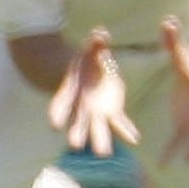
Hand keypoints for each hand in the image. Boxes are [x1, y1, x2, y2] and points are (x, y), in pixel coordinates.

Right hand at [48, 29, 140, 156]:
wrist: (93, 72)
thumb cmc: (87, 59)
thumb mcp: (91, 48)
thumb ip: (96, 42)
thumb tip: (101, 33)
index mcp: (70, 91)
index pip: (60, 104)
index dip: (57, 113)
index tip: (53, 124)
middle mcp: (81, 107)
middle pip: (77, 123)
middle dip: (76, 134)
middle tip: (76, 146)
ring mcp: (96, 113)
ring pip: (97, 129)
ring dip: (100, 141)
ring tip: (104, 154)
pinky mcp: (113, 113)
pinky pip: (119, 123)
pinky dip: (126, 131)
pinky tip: (135, 139)